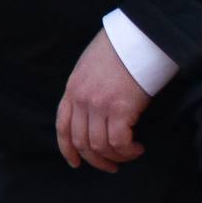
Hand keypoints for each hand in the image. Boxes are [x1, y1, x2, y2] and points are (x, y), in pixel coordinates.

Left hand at [56, 32, 151, 172]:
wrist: (137, 37)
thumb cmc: (118, 49)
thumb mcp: (90, 67)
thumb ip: (85, 89)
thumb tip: (93, 112)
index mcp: (72, 89)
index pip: (63, 126)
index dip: (67, 149)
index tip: (76, 162)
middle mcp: (81, 99)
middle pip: (81, 141)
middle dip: (96, 159)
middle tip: (112, 166)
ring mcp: (99, 105)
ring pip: (100, 145)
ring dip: (116, 156)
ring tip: (131, 152)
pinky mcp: (120, 109)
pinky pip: (119, 142)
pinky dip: (128, 150)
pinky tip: (138, 146)